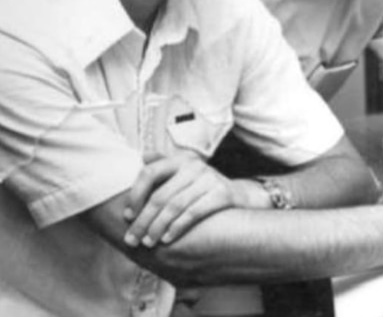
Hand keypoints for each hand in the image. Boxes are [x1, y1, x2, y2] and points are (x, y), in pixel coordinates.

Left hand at [123, 150, 248, 247]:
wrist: (240, 195)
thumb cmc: (203, 186)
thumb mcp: (185, 172)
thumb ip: (164, 164)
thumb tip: (143, 156)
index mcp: (180, 159)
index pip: (150, 172)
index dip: (135, 195)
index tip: (128, 215)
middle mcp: (194, 166)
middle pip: (160, 196)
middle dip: (143, 220)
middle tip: (132, 239)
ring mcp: (209, 179)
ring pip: (174, 206)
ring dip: (157, 227)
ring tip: (148, 242)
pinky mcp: (221, 193)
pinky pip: (193, 213)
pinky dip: (177, 227)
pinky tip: (167, 239)